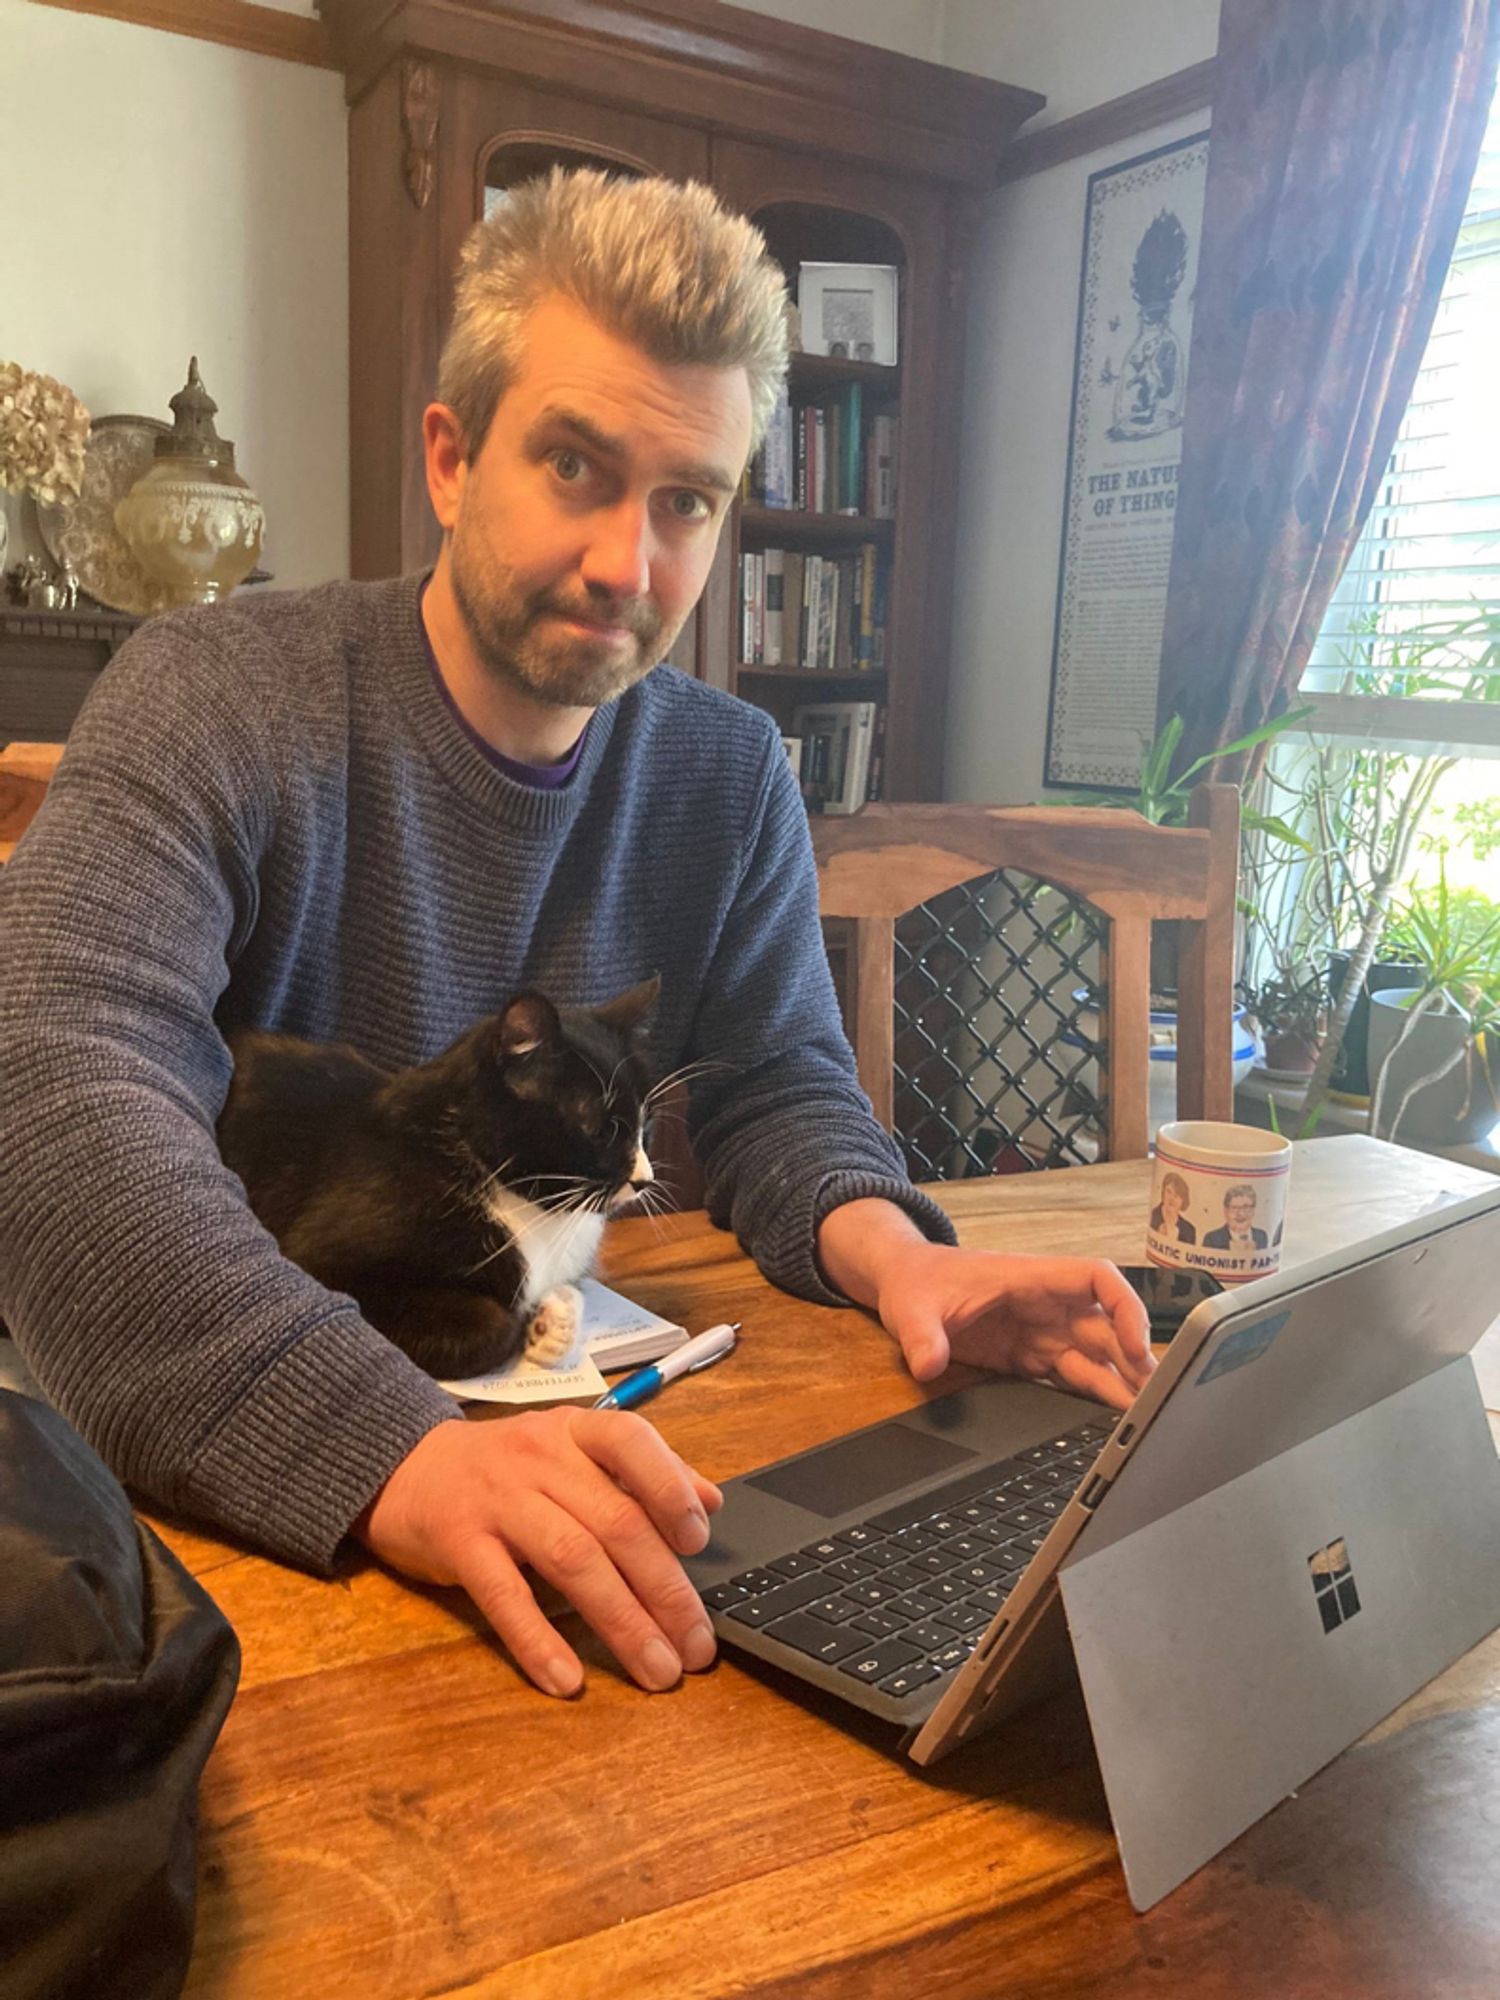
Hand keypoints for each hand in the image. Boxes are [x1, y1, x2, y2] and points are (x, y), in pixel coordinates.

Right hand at [353, 1410, 722, 1697]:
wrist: (405, 1467)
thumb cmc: (506, 1468)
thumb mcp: (572, 1451)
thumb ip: (641, 1472)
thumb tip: (711, 1501)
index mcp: (574, 1431)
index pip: (631, 1442)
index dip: (670, 1488)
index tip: (701, 1542)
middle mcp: (539, 1458)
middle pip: (613, 1521)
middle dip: (664, 1587)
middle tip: (696, 1645)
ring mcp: (497, 1500)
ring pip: (571, 1558)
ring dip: (622, 1620)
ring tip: (657, 1669)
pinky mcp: (458, 1543)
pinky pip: (503, 1595)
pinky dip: (538, 1639)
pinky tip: (567, 1679)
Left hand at [874, 1242, 1153, 1406]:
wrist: (905, 1286)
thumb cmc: (917, 1282)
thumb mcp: (912, 1307)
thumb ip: (923, 1336)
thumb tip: (929, 1365)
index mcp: (1031, 1279)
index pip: (1098, 1279)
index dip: (1127, 1307)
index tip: (1138, 1345)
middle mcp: (1047, 1306)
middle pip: (1108, 1326)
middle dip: (1135, 1358)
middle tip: (1157, 1398)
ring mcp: (1042, 1333)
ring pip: (1096, 1357)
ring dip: (1121, 1383)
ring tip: (1146, 1416)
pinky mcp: (1032, 1359)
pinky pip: (1072, 1377)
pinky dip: (1093, 1397)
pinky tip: (1111, 1420)